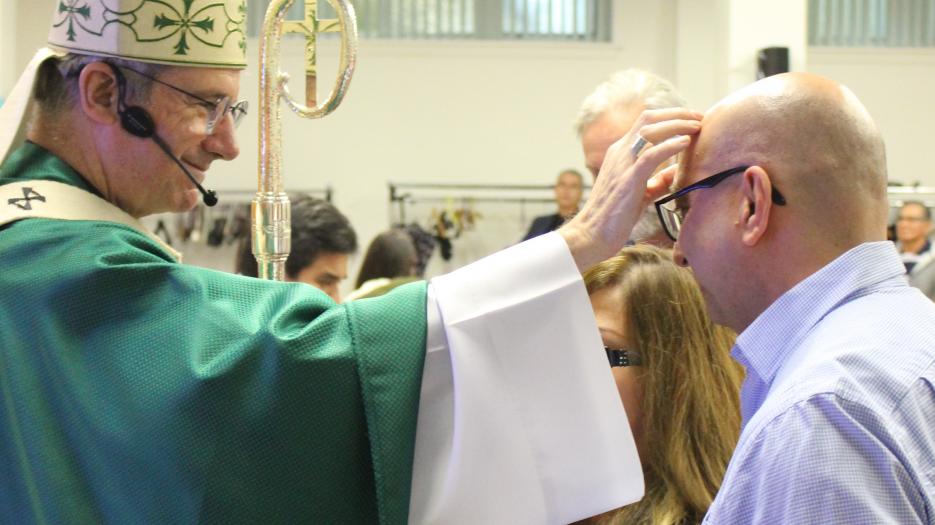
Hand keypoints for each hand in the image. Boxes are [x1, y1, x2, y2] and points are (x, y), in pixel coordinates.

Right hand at [559, 108, 701, 271]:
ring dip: (677, 124)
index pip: (646, 123)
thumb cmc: (615, 217)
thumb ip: (659, 180)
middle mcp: (619, 152)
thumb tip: (679, 172)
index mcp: (621, 152)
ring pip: (650, 130)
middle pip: (649, 118)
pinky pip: (651, 154)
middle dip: (677, 114)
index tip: (692, 120)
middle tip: (699, 117)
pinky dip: (670, 145)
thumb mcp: (641, 193)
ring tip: (697, 126)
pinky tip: (686, 142)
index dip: (671, 117)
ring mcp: (622, 163)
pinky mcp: (628, 179)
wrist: (592, 234)